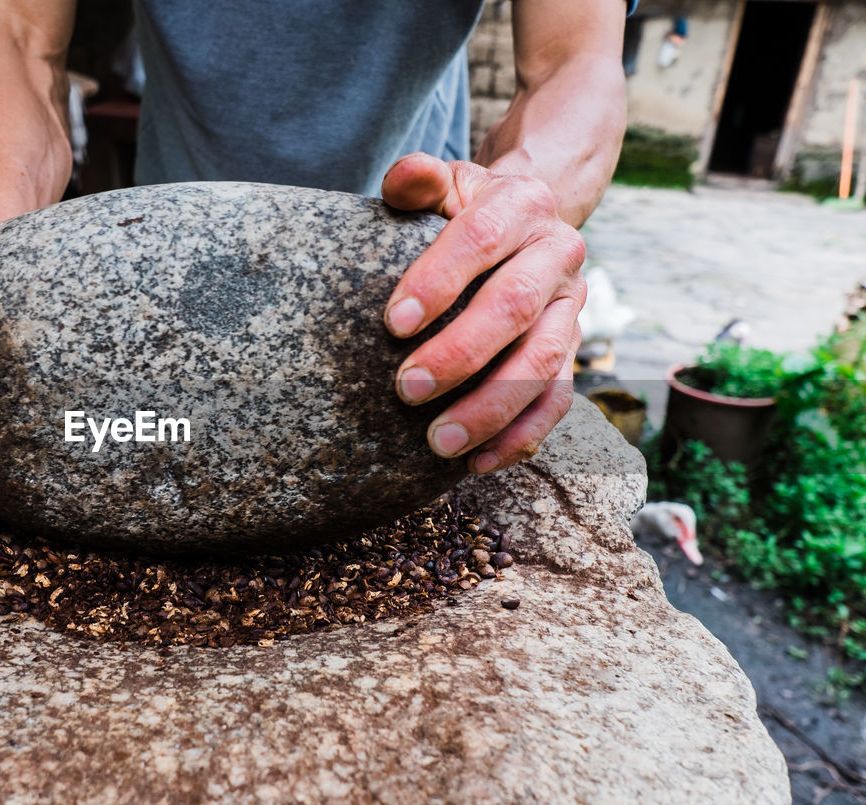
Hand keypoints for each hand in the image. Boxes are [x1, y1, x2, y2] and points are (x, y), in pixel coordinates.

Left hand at [380, 153, 586, 473]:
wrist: (525, 222)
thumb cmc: (465, 210)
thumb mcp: (445, 185)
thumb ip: (419, 180)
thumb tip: (402, 179)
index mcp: (523, 205)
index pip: (482, 239)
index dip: (439, 281)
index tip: (394, 323)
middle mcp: (558, 255)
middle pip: (514, 309)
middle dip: (459, 354)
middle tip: (405, 390)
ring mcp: (570, 308)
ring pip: (541, 364)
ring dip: (490, 409)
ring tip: (438, 443)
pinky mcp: (572, 351)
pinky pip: (556, 401)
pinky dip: (520, 437)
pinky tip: (477, 465)